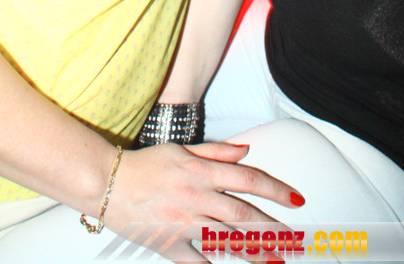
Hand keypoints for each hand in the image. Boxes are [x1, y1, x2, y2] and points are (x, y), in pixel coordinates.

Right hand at [106, 141, 302, 261]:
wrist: (108, 183)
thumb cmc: (146, 165)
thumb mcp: (182, 150)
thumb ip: (216, 152)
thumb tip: (245, 150)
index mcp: (201, 172)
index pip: (248, 179)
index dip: (275, 190)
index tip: (295, 199)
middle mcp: (196, 197)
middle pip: (244, 215)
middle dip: (274, 228)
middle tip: (295, 239)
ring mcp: (184, 223)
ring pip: (227, 240)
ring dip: (256, 251)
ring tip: (277, 259)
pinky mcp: (170, 245)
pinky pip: (199, 262)